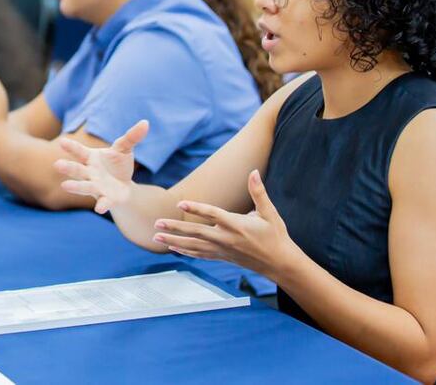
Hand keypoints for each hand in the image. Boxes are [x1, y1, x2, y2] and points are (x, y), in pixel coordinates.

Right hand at [55, 120, 148, 214]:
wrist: (124, 186)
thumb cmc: (118, 164)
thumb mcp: (125, 149)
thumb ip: (132, 137)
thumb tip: (145, 123)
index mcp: (91, 158)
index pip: (79, 151)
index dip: (71, 147)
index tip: (62, 142)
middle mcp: (89, 173)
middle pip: (77, 170)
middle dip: (68, 167)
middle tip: (57, 164)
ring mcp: (96, 186)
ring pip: (84, 187)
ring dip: (75, 187)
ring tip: (64, 186)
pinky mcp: (106, 198)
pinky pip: (102, 202)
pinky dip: (101, 205)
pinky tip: (100, 209)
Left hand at [151, 169, 301, 278]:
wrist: (280, 263)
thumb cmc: (275, 235)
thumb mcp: (269, 213)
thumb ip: (258, 192)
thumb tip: (253, 171)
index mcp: (238, 225)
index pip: (213, 214)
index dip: (197, 209)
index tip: (180, 204)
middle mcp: (227, 239)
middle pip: (197, 232)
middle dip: (175, 228)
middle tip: (156, 223)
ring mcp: (223, 250)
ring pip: (194, 246)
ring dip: (174, 241)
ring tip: (155, 237)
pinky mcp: (222, 257)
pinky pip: (200, 255)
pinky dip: (185, 251)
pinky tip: (172, 247)